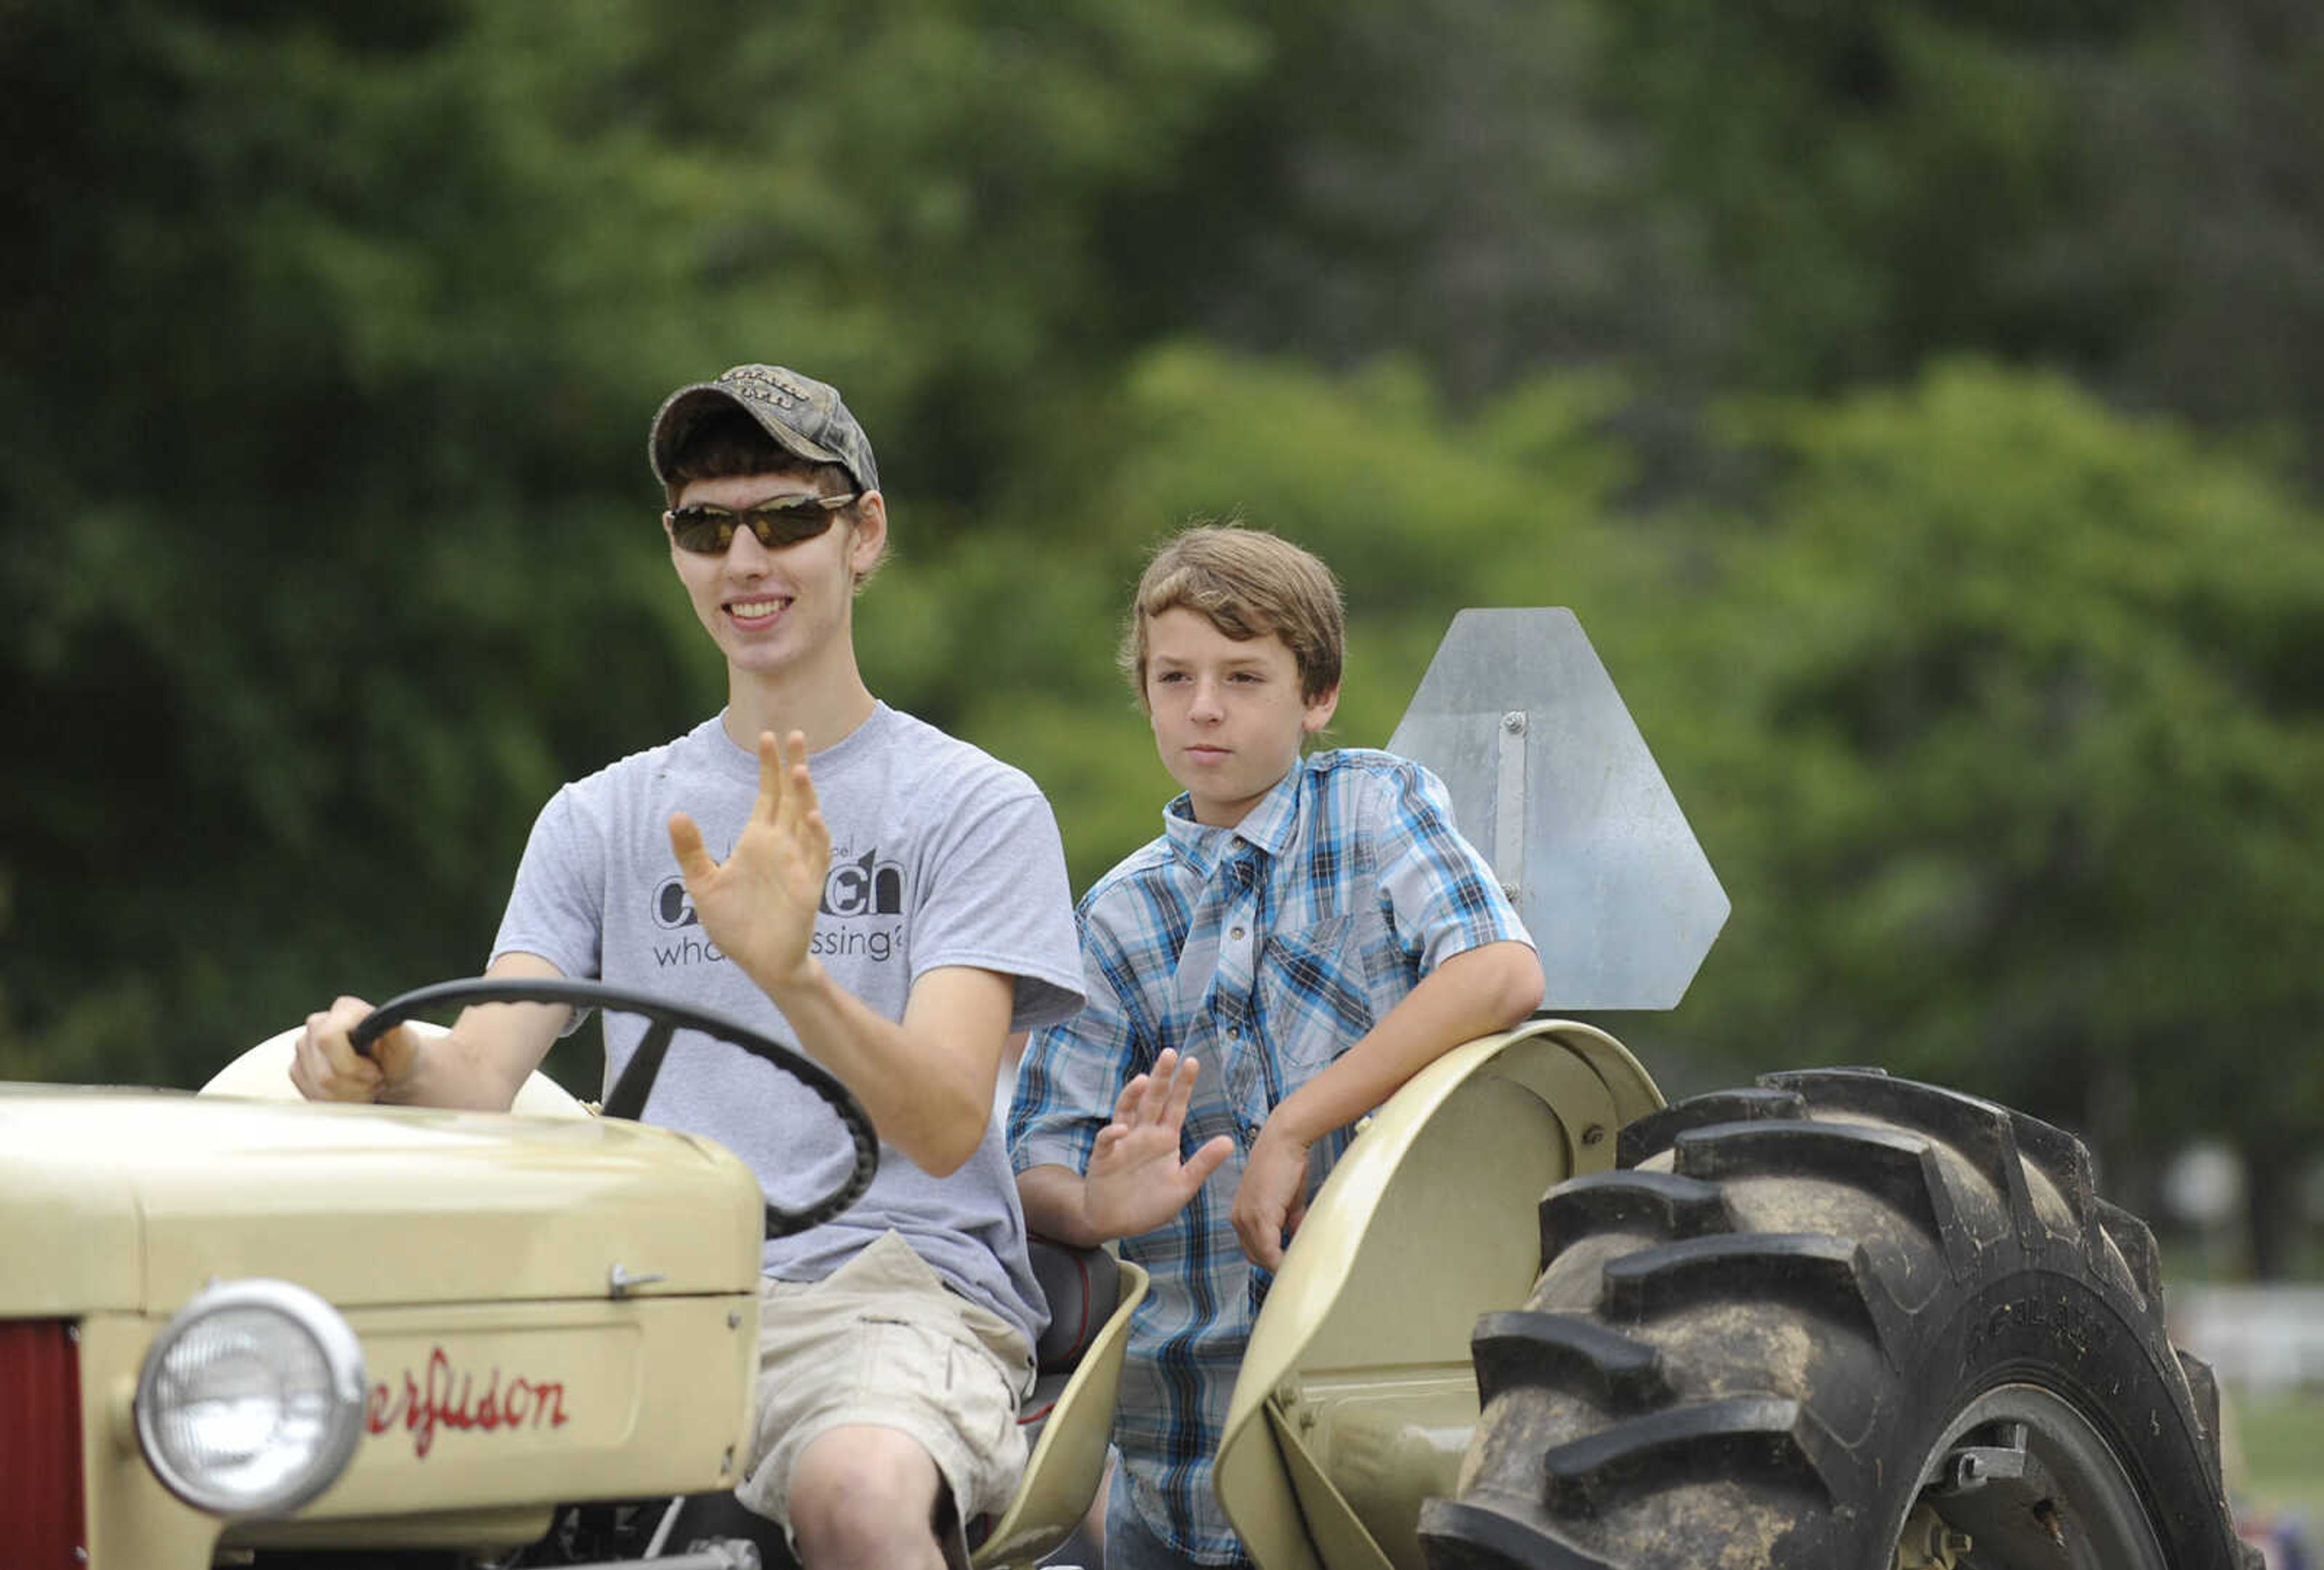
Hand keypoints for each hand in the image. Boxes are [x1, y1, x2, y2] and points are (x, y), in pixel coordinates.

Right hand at [289, 995, 416, 1101]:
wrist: (390, 1070)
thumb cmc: (398, 1055)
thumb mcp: (406, 1044)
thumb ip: (396, 1033)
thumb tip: (389, 1023)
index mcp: (344, 1009)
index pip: (328, 1038)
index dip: (352, 1065)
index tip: (374, 1072)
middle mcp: (318, 1023)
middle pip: (324, 1072)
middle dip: (355, 1085)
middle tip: (374, 1081)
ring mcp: (304, 1046)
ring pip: (318, 1087)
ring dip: (348, 1095)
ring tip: (365, 1085)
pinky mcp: (298, 1068)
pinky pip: (311, 1095)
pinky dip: (336, 1100)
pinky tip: (351, 1091)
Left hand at [668, 730, 829, 994]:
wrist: (760, 963)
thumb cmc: (734, 925)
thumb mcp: (702, 884)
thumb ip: (691, 850)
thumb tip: (675, 814)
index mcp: (758, 841)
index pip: (768, 795)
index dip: (769, 767)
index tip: (767, 737)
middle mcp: (782, 845)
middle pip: (790, 797)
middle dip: (793, 766)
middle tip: (795, 734)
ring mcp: (798, 862)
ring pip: (807, 819)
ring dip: (805, 794)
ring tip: (799, 768)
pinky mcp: (809, 884)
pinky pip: (817, 853)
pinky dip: (816, 833)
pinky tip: (810, 815)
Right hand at [1083, 1049, 1234, 1240]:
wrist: (1116, 1223)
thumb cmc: (1150, 1204)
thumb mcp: (1183, 1185)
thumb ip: (1203, 1163)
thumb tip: (1229, 1141)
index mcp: (1165, 1138)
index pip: (1176, 1106)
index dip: (1183, 1085)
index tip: (1192, 1062)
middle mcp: (1144, 1134)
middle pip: (1153, 1099)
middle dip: (1161, 1077)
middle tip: (1170, 1053)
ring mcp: (1123, 1142)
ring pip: (1128, 1110)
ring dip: (1133, 1094)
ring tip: (1144, 1080)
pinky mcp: (1104, 1157)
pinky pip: (1106, 1140)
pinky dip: (1112, 1132)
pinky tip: (1122, 1129)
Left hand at [1230, 1118, 1313, 1268]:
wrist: (1284, 1139)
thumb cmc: (1287, 1164)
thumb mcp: (1289, 1201)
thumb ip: (1290, 1222)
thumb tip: (1298, 1238)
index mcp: (1243, 1214)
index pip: (1254, 1250)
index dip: (1274, 1259)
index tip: (1292, 1263)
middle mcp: (1239, 1218)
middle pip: (1257, 1257)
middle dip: (1278, 1263)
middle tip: (1299, 1263)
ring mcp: (1247, 1218)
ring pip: (1263, 1257)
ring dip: (1282, 1262)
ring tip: (1302, 1262)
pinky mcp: (1259, 1216)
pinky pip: (1270, 1251)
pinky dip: (1284, 1260)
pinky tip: (1299, 1257)